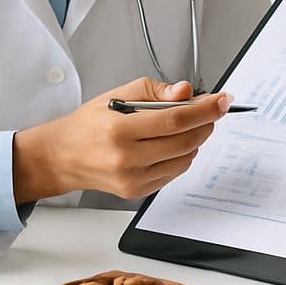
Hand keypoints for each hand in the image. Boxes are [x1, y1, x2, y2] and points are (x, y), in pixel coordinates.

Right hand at [12, 79, 229, 202]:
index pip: (175, 120)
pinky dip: (182, 156)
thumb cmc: (89, 124)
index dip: (205, 109)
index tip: (222, 100)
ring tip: (188, 125)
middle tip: (211, 110)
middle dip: (206, 124)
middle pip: (185, 142)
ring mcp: (133, 180)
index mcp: (120, 131)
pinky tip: (173, 143)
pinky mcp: (137, 192)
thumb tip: (185, 92)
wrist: (63, 156)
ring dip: (196, 140)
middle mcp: (126, 159)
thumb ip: (154, 92)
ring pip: (184, 159)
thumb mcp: (117, 95)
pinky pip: (174, 173)